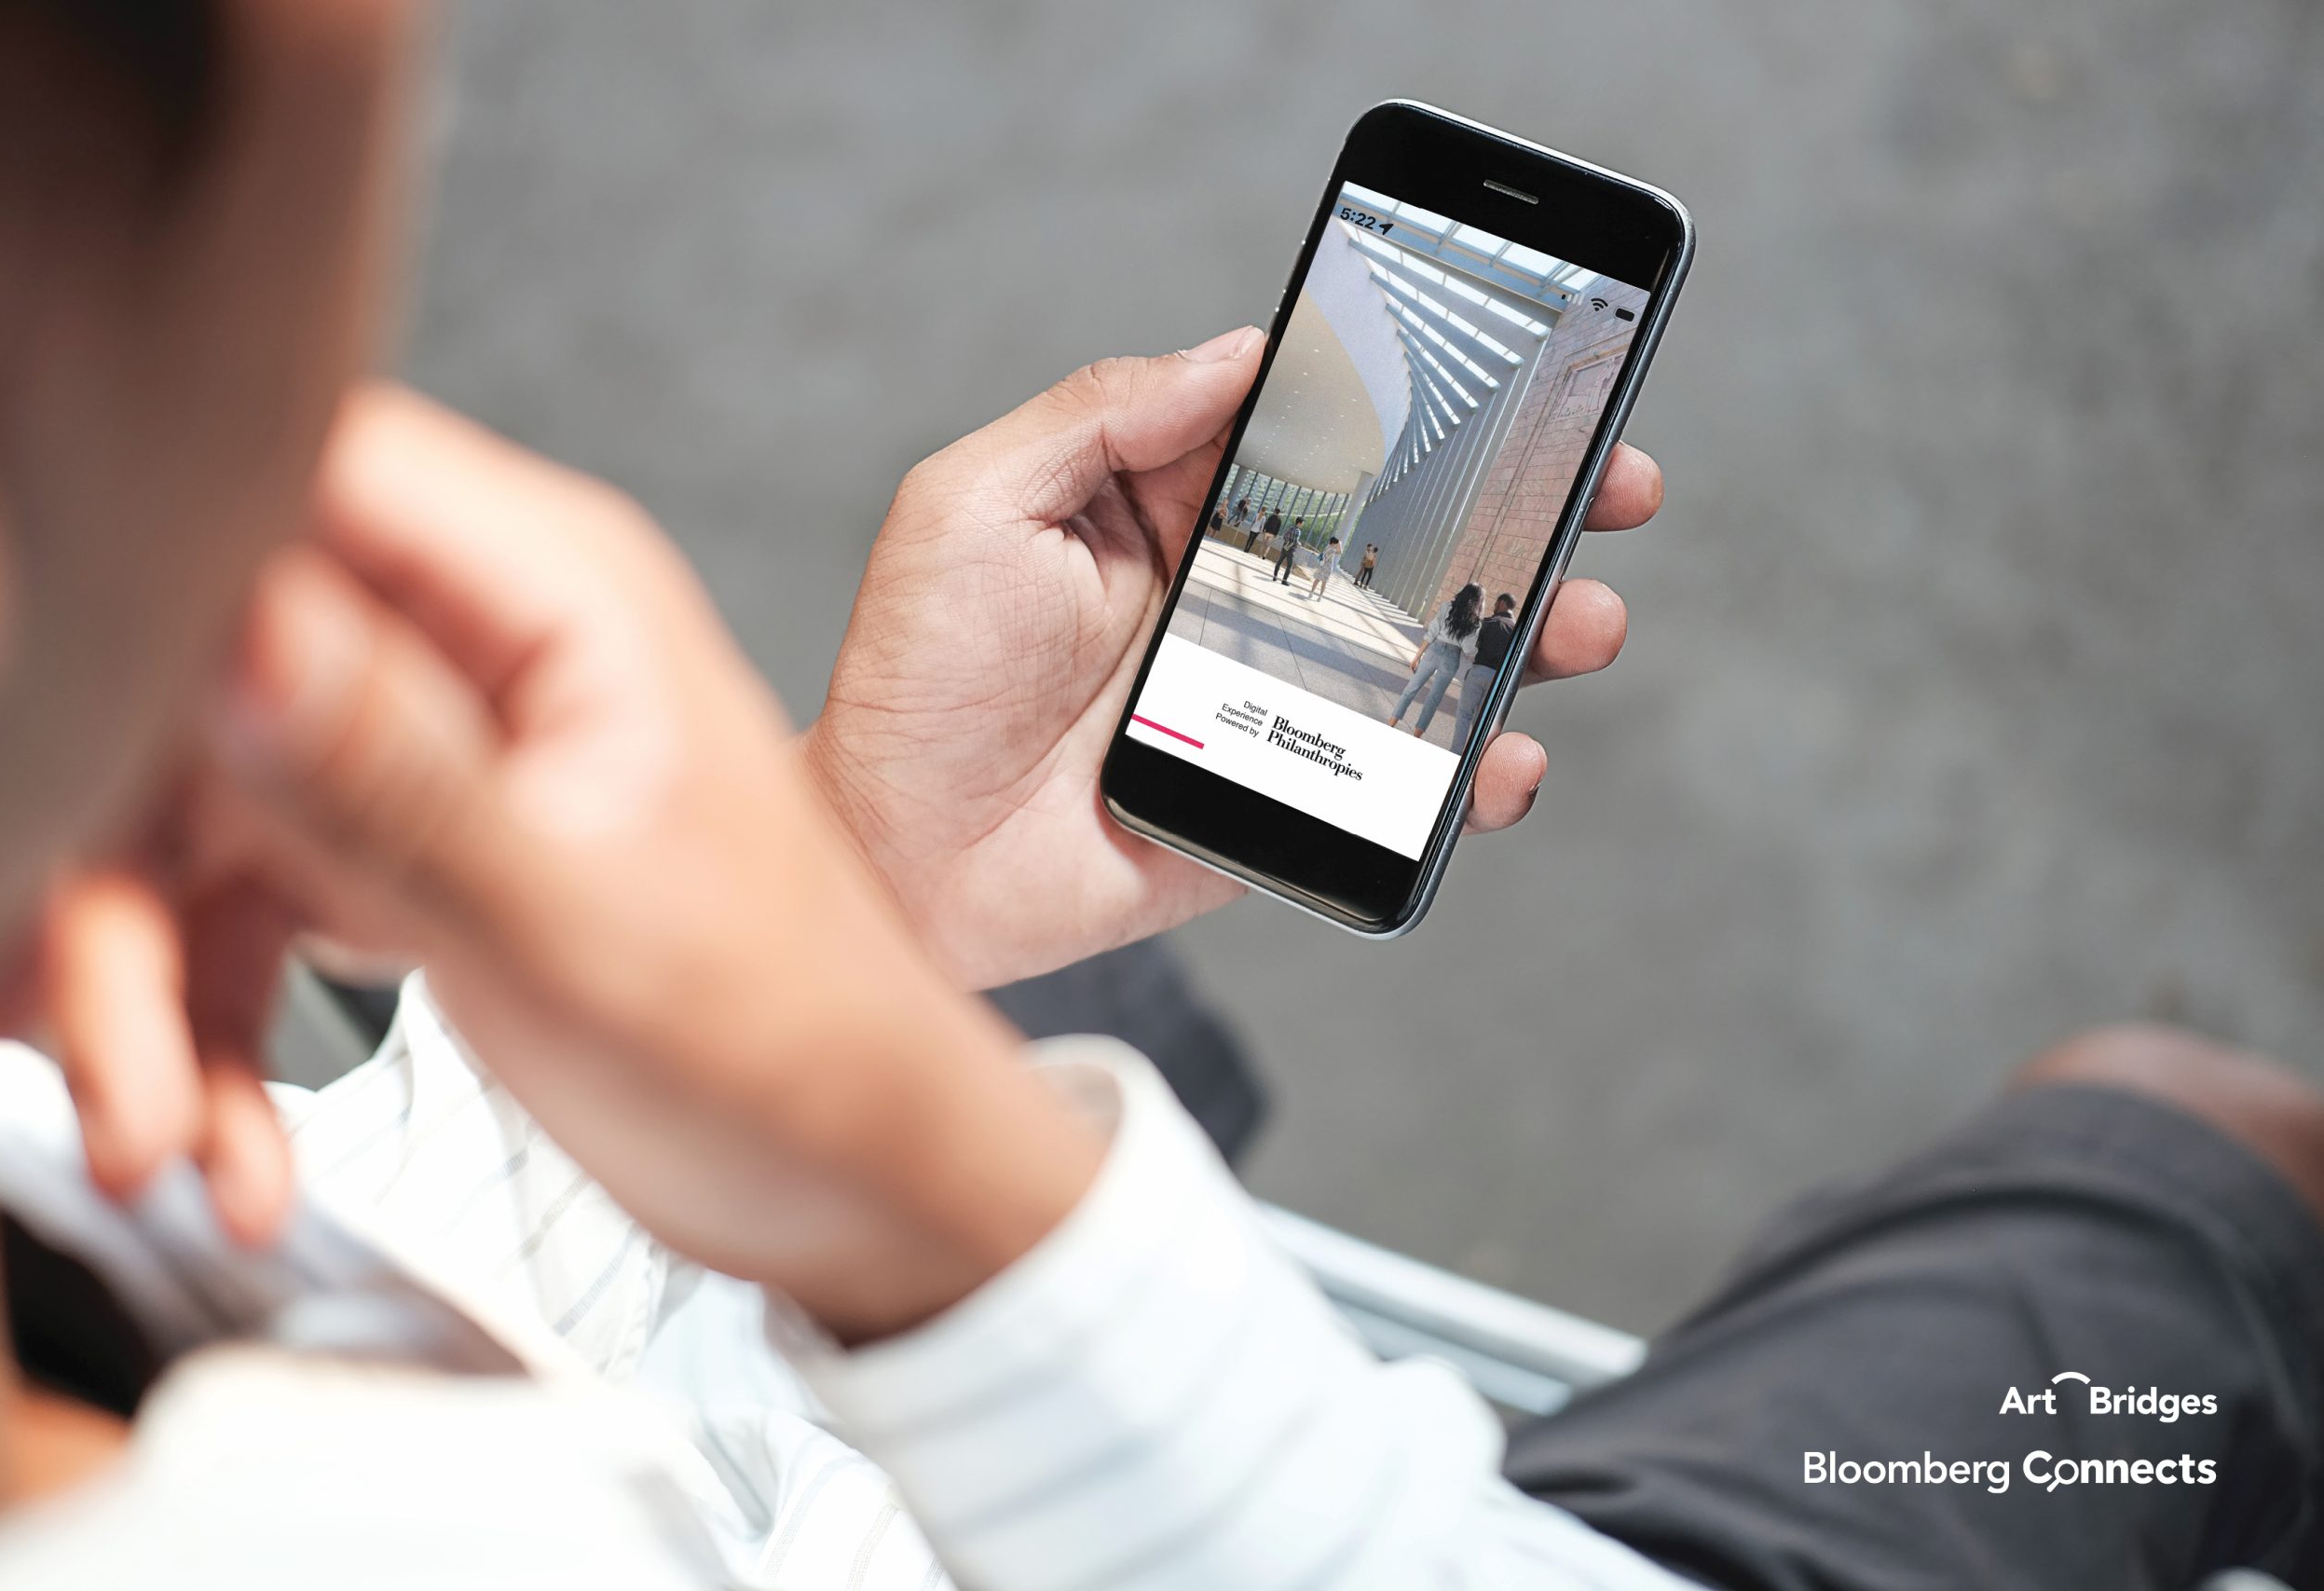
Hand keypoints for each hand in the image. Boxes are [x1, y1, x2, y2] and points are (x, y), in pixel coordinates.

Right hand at [54, 387, 1102, 1339]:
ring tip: (169, 1148)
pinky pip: (238, 903)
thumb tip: (232, 626)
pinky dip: (207, 1028)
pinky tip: (228, 1154)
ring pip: (193, 805)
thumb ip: (394, 777)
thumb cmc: (781, 1049)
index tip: (44, 721)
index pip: (291, 475)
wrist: (857, 1175)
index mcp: (555, 592)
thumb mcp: (572, 925)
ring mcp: (438, 741)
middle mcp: (483, 638)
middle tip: (104, 1061)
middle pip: (199, 668)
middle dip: (118, 871)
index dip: (145, 583)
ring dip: (144, 986)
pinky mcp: (406, 841)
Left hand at [804, 330, 1663, 989]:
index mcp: (1170, 507)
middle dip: (1516, 514)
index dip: (1420, 404)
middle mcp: (1233, 595)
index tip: (1518, 377)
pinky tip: (1503, 756)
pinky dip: (1467, 771)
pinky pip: (1396, 781)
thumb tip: (1238, 350)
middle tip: (1610, 489)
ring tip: (1578, 620)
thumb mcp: (975, 504)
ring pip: (1425, 655)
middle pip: (1405, 540)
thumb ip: (1102, 416)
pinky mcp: (1280, 801)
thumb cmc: (912, 678)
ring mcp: (1267, 700)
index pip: (1320, 434)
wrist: (895, 861)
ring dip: (1522, 633)